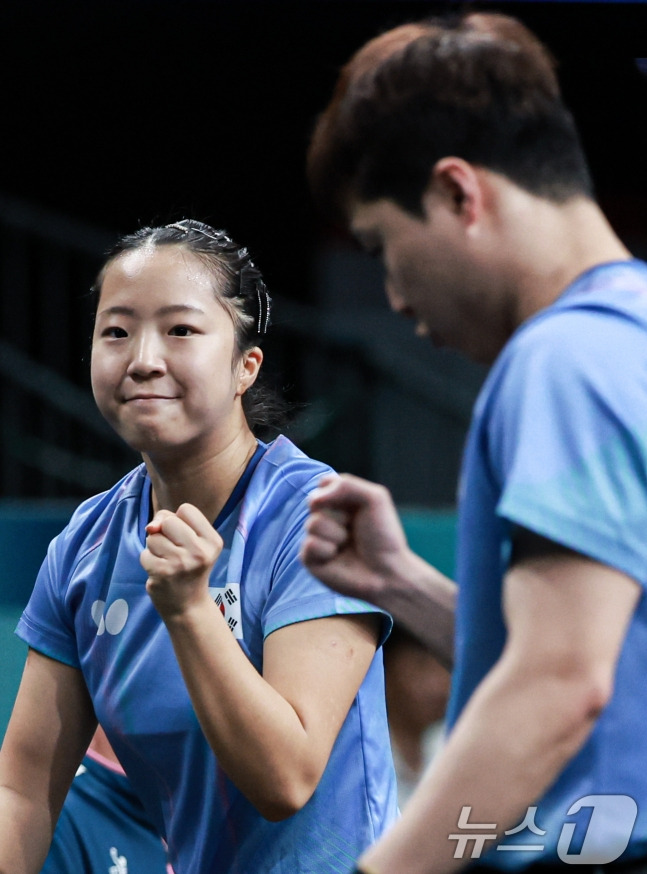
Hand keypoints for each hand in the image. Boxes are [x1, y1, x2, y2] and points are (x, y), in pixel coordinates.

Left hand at [141, 503, 223, 619]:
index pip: (186, 509)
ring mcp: (181, 563)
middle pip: (168, 520)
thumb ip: (171, 523)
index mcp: (213, 541)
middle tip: (174, 551)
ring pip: (153, 537)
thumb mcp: (192, 542)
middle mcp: (200, 551)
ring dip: (154, 548)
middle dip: (164, 533)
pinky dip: (148, 561)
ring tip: (167, 562)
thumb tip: (151, 527)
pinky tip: (160, 572)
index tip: (185, 538)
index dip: (178, 520)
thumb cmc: (189, 568)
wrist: (188, 606)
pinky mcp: (163, 573)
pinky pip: (144, 554)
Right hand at [300, 473, 409, 604]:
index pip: (323, 483)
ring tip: (348, 545)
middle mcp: (325, 517)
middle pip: (314, 501)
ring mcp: (316, 537)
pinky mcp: (310, 558)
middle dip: (340, 515)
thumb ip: (345, 485)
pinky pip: (309, 545)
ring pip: (312, 524)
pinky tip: (337, 558)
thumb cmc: (383, 535)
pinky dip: (327, 551)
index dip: (337, 493)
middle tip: (354, 528)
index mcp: (339, 500)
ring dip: (337, 534)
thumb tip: (314, 500)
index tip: (357, 505)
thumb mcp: (375, 498)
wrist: (388, 572)